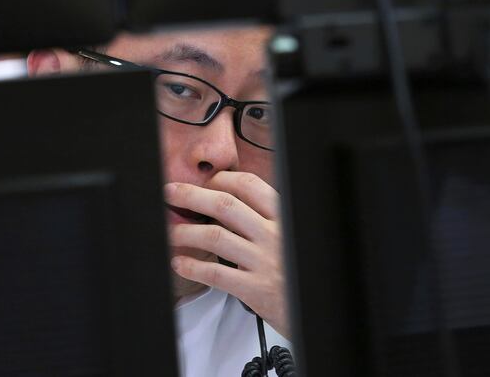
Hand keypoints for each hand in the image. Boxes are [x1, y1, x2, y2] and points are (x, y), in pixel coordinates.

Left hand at [165, 171, 288, 338]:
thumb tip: (228, 205)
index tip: (204, 183)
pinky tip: (180, 263)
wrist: (319, 310)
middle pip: (225, 205)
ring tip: (171, 232)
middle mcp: (274, 235)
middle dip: (192, 195)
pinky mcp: (256, 289)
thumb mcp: (290, 237)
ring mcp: (264, 262)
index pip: (249, 186)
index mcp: (282, 218)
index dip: (221, 180)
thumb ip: (265, 220)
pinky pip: (217, 274)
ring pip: (216, 236)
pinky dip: (193, 267)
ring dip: (186, 232)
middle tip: (171, 192)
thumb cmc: (298, 272)